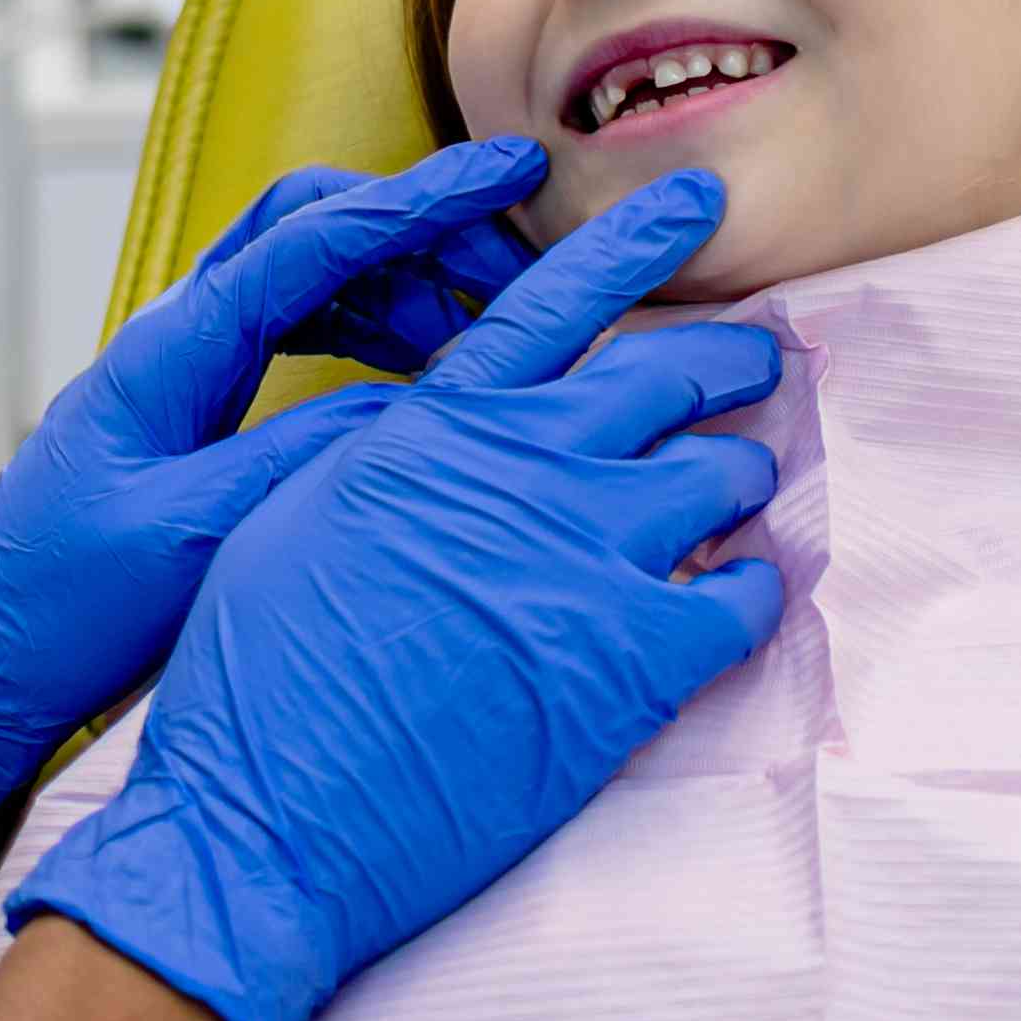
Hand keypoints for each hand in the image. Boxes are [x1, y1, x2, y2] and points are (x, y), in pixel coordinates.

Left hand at [0, 140, 552, 885]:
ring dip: (405, 281)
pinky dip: (374, 333)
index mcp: (172, 346)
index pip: (314, 238)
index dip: (421, 201)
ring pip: (314, 276)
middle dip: (421, 224)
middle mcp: (180, 334)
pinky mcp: (202, 409)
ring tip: (489, 322)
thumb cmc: (60, 606)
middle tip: (515, 255)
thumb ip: (299, 460)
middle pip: (313, 225)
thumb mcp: (190, 537)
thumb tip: (412, 405)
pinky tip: (428, 370)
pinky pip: (302, 334)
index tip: (511, 172)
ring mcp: (190, 367)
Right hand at [7, 169, 785, 1020]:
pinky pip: (748, 598)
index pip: (561, 299)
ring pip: (727, 475)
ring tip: (741, 500)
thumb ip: (388, 450)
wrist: (272, 817)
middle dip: (733, 364)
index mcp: (439, 424)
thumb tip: (435, 422)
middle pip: (674, 376)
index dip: (638, 242)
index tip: (698, 204)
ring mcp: (591, 557)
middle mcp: (527, 467)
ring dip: (743, 481)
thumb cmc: (258, 680)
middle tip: (762, 369)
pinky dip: (756, 593)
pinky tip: (739, 603)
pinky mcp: (637, 661)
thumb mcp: (301, 516)